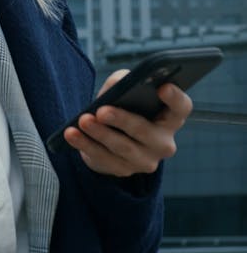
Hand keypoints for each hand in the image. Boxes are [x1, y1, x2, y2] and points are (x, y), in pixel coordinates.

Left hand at [63, 69, 192, 176]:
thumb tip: (117, 85)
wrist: (112, 136)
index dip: (175, 98)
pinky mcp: (124, 170)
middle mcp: (164, 142)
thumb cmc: (124, 105)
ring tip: (82, 121)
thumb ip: (123, 82)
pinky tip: (71, 134)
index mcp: (171, 117)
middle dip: (122, 120)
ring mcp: (145, 160)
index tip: (162, 86)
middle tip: (102, 111)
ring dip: (99, 133)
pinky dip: (85, 145)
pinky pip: (103, 159)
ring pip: (122, 147)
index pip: (181, 108)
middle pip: (145, 131)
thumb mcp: (124, 90)